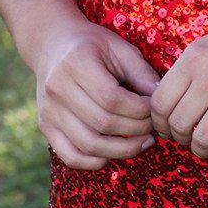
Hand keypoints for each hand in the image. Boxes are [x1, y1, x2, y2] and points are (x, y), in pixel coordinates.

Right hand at [35, 20, 162, 169]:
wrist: (51, 45)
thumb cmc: (92, 45)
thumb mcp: (119, 48)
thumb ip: (141, 73)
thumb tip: (162, 100)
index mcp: (76, 63)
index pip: (112, 99)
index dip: (140, 110)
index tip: (154, 109)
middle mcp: (57, 89)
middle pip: (102, 123)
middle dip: (136, 130)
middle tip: (153, 126)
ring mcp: (49, 111)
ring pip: (88, 145)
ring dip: (122, 150)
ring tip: (142, 142)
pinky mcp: (45, 127)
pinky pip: (70, 156)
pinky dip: (95, 162)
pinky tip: (114, 154)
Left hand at [148, 0, 207, 170]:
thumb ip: (191, 68)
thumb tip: (170, 98)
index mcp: (194, 58)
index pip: (160, 101)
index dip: (160, 122)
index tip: (168, 129)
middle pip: (177, 123)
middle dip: (179, 139)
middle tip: (188, 141)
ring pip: (201, 139)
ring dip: (201, 152)